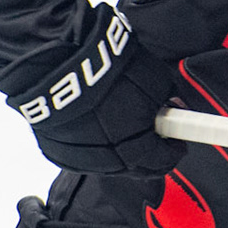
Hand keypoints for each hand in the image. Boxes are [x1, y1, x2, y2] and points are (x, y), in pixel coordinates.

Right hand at [6, 3, 185, 175]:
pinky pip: (83, 153)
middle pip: (136, 167)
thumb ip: (167, 100)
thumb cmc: (105, 67)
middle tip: (153, 130)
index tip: (177, 140)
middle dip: (149, 150)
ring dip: (120, 147)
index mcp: (134, 148)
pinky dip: (93, 142)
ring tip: (119, 118)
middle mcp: (107, 161)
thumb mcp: (154, 77)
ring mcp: (78, 158)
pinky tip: (95, 122)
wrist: (50, 60)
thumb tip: (173, 109)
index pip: (163, 161)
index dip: (174, 150)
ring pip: (109, 162)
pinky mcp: (56, 150)